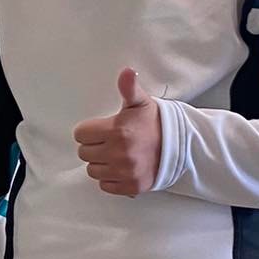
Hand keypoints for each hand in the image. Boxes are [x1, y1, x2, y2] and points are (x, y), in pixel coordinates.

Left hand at [74, 68, 162, 196]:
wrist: (178, 145)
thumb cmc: (154, 123)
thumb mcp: (140, 102)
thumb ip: (128, 88)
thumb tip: (127, 72)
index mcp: (117, 130)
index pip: (81, 134)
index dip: (89, 131)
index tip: (101, 130)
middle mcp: (119, 153)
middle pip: (84, 153)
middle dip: (93, 146)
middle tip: (108, 141)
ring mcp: (125, 171)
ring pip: (92, 171)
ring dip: (100, 163)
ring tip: (115, 154)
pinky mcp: (131, 186)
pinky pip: (105, 185)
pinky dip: (110, 178)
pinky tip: (120, 167)